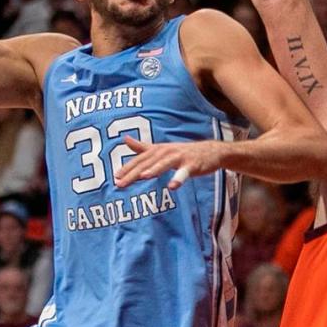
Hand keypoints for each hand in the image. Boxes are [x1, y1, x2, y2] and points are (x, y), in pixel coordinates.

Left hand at [114, 136, 228, 189]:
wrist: (210, 152)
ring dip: (154, 169)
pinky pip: (184, 172)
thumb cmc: (183, 153)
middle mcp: (166, 152)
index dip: (127, 168)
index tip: (115, 178)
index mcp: (158, 150)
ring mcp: (180, 158)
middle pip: (148, 163)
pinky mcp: (192, 165)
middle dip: (133, 173)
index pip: (139, 160)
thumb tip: (125, 139)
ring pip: (164, 164)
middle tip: (120, 184)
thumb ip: (142, 147)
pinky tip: (172, 187)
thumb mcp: (161, 149)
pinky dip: (178, 178)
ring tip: (144, 177)